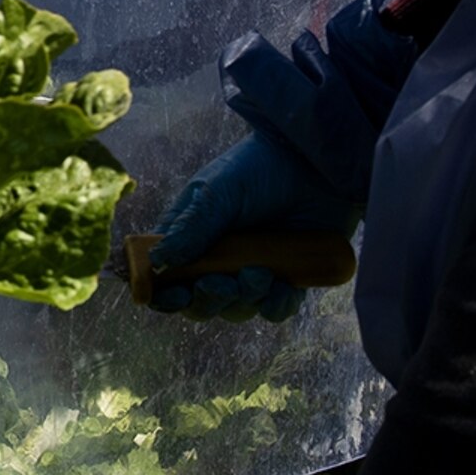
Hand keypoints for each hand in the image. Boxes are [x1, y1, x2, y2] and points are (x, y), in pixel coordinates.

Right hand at [145, 131, 355, 321]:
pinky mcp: (287, 278)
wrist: (316, 165)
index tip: (175, 296)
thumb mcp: (217, 193)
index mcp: (191, 237)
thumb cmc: (259, 169)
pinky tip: (281, 287)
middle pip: (200, 302)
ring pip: (237, 309)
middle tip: (222, 283)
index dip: (166, 294)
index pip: (167, 277)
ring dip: (243, 300)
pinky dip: (275, 305)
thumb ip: (190, 228)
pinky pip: (275, 309)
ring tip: (260, 274)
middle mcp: (219, 260)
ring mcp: (253, 271)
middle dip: (208, 299)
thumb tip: (159, 261)